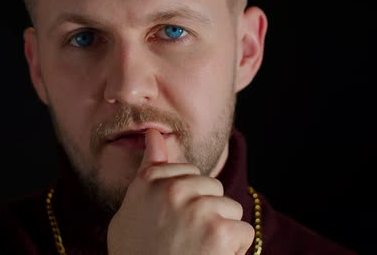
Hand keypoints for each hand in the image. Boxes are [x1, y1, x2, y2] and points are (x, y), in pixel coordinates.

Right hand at [107, 129, 253, 254]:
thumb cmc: (137, 253)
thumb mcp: (133, 208)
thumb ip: (149, 170)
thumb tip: (155, 134)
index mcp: (149, 181)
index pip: (186, 174)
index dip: (184, 202)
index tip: (170, 223)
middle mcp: (173, 190)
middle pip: (211, 188)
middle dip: (205, 212)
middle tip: (184, 241)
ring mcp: (198, 209)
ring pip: (229, 208)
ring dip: (221, 232)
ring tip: (197, 252)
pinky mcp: (221, 231)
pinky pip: (243, 232)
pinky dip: (234, 251)